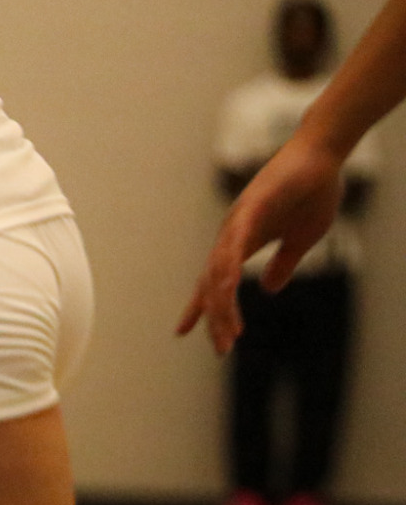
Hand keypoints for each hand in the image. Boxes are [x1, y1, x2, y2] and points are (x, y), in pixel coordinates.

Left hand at [180, 134, 343, 354]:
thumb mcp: (302, 240)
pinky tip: (227, 285)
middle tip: (222, 348)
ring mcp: (239, 219)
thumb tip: (268, 289)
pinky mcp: (252, 206)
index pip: (213, 281)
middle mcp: (233, 233)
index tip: (183, 333)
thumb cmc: (312, 193)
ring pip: (221, 267)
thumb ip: (283, 264)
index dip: (200, 308)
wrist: (322, 156)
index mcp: (244, 243)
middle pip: (212, 282)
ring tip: (228, 330)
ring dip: (223, 301)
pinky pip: (236, 239)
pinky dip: (229, 263)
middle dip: (215, 317)